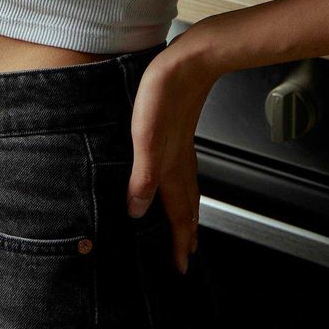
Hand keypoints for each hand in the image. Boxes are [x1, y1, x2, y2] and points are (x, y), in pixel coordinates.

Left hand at [125, 35, 218, 274]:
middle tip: (187, 254)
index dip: (179, 242)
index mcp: (172, 169)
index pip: (178, 215)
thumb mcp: (146, 139)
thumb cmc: (167, 95)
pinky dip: (183, 185)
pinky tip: (175, 176)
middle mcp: (180, 162)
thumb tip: (136, 212)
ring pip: (187, 188)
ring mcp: (183, 147)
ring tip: (186, 224)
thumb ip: (143, 177)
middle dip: (187, 232)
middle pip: (187, 206)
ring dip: (187, 210)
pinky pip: (184, 170)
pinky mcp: (179, 132)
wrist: (191, 61)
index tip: (181, 267)